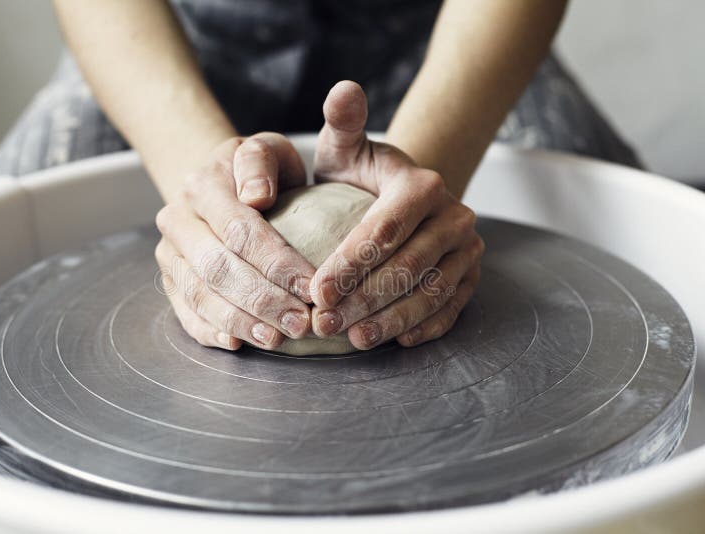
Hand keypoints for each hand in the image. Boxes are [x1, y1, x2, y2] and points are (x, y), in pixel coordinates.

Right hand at [155, 133, 314, 349]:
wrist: (217, 185)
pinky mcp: (169, 281)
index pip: (240, 231)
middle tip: (301, 323)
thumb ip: (260, 162)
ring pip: (200, 295)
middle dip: (263, 300)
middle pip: (219, 269)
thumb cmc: (256, 173)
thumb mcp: (264, 151)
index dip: (278, 263)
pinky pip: (185, 313)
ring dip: (240, 322)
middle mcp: (177, 220)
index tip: (313, 287)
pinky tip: (239, 343)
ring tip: (277, 339)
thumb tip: (256, 196)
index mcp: (201, 186)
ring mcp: (170, 254)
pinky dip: (211, 332)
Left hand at [310, 81, 483, 348]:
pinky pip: (452, 308)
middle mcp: (454, 216)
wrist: (403, 196)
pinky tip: (396, 343)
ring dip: (392, 320)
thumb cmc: (362, 176)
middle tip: (324, 323)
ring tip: (354, 340)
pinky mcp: (470, 276)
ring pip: (430, 292)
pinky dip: (425, 327)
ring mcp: (466, 249)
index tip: (315, 290)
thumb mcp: (348, 148)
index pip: (384, 229)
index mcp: (422, 186)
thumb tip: (343, 88)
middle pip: (408, 266)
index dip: (349, 263)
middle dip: (364, 299)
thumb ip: (344, 122)